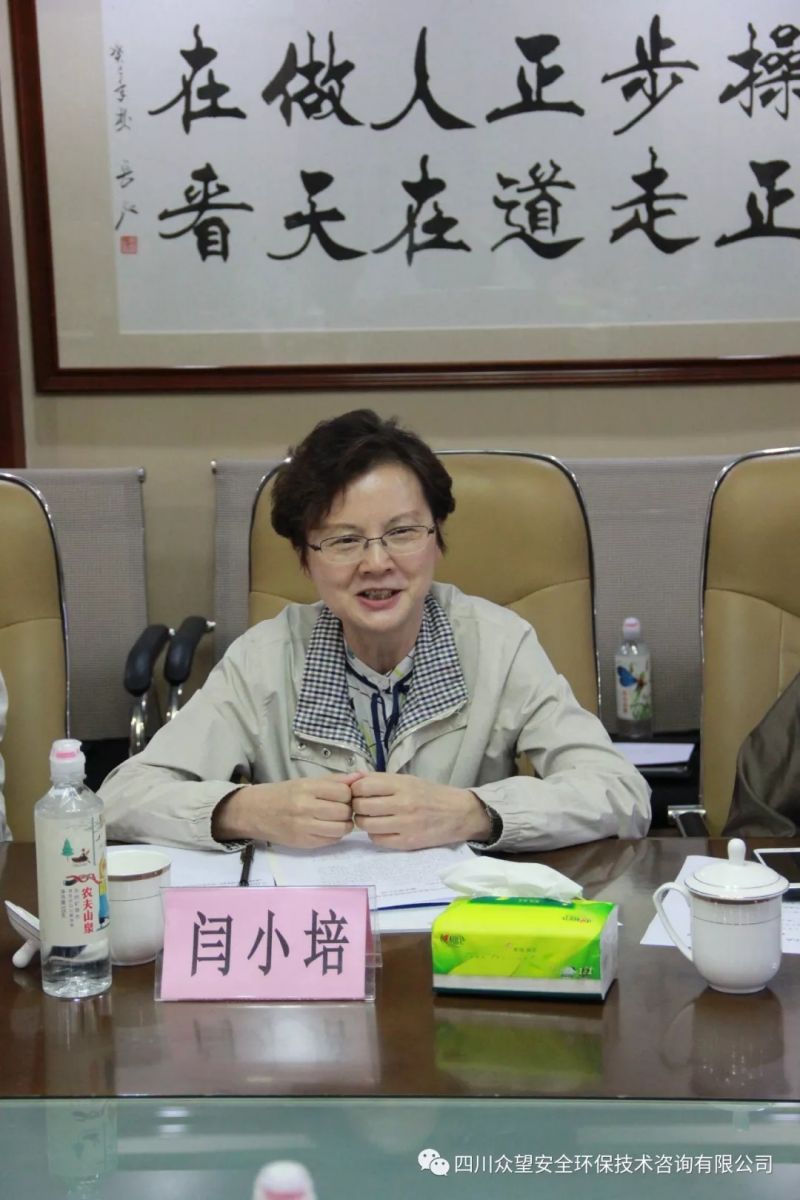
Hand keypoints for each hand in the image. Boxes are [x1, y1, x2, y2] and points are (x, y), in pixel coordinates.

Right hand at [213, 774, 360, 848]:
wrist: (254, 812)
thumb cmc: (283, 794)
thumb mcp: (306, 781)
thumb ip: (335, 780)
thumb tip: (361, 776)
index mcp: (307, 788)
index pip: (344, 792)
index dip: (349, 795)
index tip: (344, 796)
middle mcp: (306, 807)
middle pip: (344, 811)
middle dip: (348, 810)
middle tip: (341, 809)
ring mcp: (304, 827)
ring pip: (341, 828)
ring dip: (344, 824)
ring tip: (336, 819)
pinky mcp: (303, 842)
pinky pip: (331, 840)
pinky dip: (334, 835)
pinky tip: (327, 828)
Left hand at [350, 773, 491, 849]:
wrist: (458, 813)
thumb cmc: (430, 793)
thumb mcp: (407, 779)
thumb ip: (380, 779)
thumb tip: (353, 778)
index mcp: (401, 784)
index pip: (363, 786)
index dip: (355, 790)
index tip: (359, 792)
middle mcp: (402, 804)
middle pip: (361, 806)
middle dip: (357, 806)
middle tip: (363, 807)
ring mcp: (405, 824)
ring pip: (366, 825)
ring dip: (363, 822)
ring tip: (372, 818)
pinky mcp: (407, 842)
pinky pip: (378, 840)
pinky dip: (375, 834)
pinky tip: (382, 829)